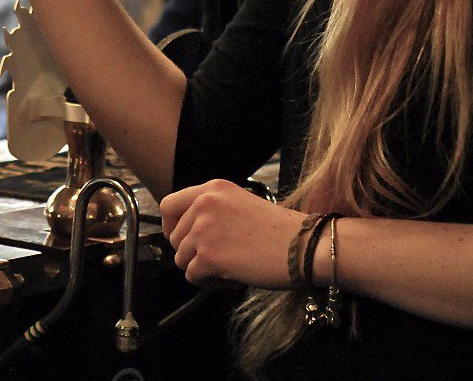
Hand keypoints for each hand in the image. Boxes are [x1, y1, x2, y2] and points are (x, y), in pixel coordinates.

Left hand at [160, 179, 302, 288]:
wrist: (303, 245)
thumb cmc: (279, 230)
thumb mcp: (239, 203)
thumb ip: (211, 211)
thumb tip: (187, 233)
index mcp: (211, 189)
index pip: (169, 205)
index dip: (171, 227)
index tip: (182, 240)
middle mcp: (203, 204)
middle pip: (174, 238)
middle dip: (193, 253)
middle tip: (221, 258)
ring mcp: (203, 230)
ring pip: (181, 259)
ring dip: (202, 269)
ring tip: (231, 265)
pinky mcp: (208, 256)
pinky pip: (193, 277)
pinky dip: (210, 283)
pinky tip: (234, 276)